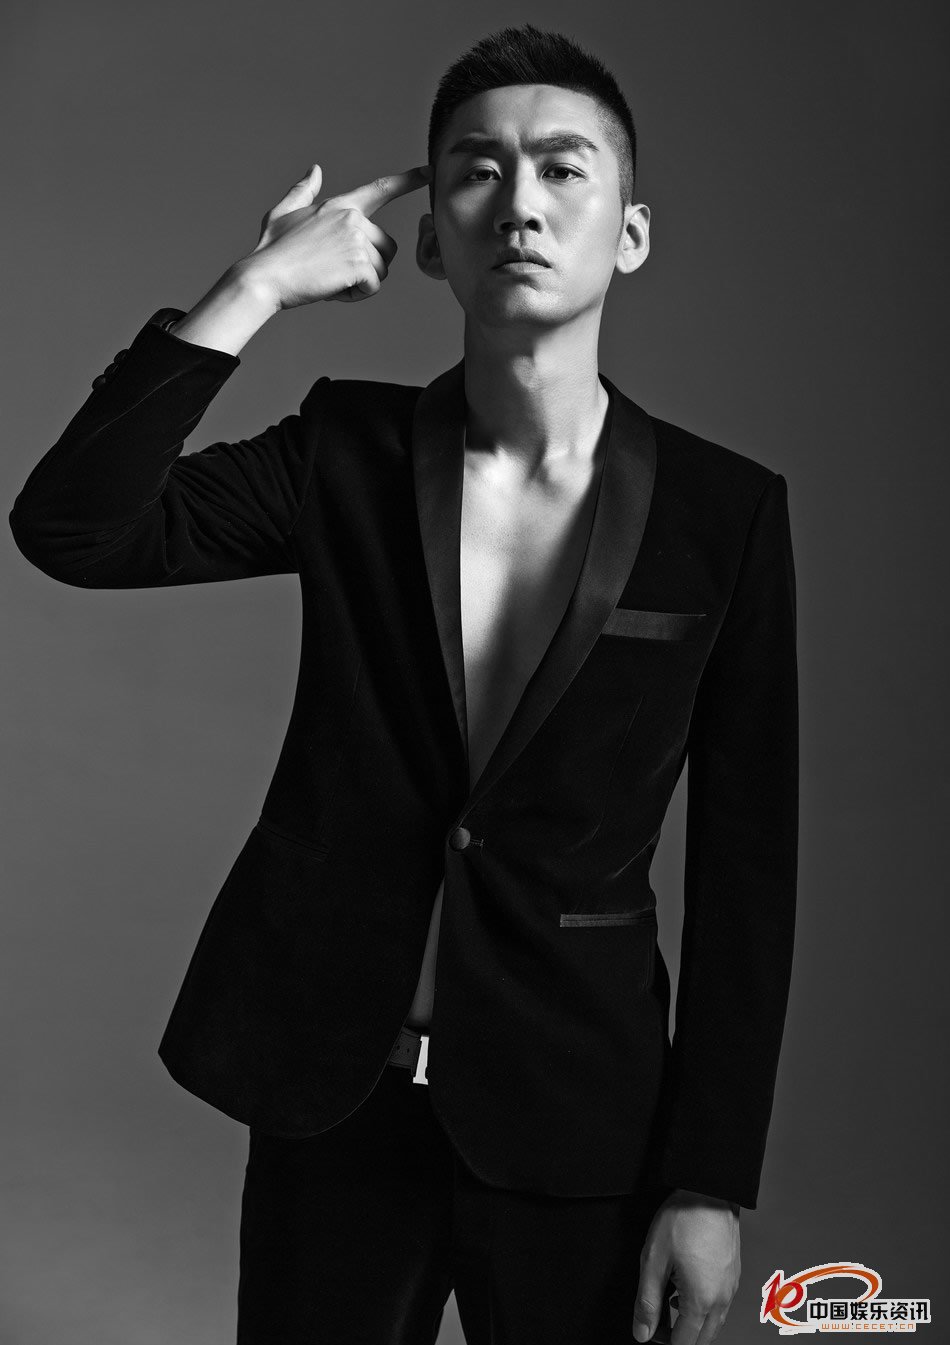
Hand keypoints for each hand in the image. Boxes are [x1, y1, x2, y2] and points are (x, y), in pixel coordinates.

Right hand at [236, 162, 431, 309]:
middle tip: (332, 271)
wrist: (263, 276)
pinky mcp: (359, 262)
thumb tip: (315, 169)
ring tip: (329, 279)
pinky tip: (332, 289)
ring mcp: (357, 239)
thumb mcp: (284, 213)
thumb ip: (304, 191)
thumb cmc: (270, 249)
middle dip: (367, 266)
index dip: (408, 181)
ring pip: (381, 270)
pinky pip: (373, 286)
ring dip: (359, 282)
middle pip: (386, 248)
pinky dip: (355, 295)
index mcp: (339, 204)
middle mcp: (352, 217)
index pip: (379, 189)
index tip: (430, 172)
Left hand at [633, 1189, 739, 1343]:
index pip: (684, 1344)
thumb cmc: (684, 1219)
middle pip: (702, 1339)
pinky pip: (721, 1305)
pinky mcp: (733, 1275)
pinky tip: (689, 1288)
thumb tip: (642, 1332)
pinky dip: (705, 1308)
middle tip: (659, 1320)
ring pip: (714, 1324)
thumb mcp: (654, 1260)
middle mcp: (721, 1299)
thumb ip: (647, 1302)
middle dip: (680, 1337)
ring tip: (671, 1301)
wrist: (710, 1191)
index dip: (664, 1341)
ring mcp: (731, 1287)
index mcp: (701, 1301)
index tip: (651, 1328)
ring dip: (694, 1324)